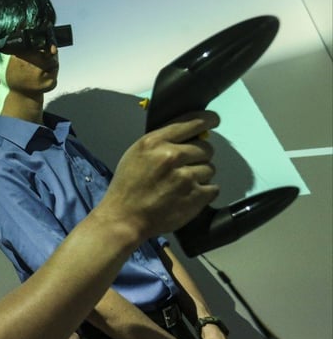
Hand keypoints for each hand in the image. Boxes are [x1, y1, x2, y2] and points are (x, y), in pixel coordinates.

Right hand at [102, 111, 220, 237]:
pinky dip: (204, 193)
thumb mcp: (136, 155)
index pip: (192, 122)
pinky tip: (187, 196)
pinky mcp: (195, 197)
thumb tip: (192, 136)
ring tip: (182, 186)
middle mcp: (171, 156)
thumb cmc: (127, 186)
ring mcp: (185, 177)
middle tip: (185, 168)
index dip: (208, 119)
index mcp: (154, 142)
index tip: (214, 120)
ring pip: (210, 168)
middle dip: (199, 156)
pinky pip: (213, 188)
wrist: (123, 218)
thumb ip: (161, 143)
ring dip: (200, 176)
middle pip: (206, 147)